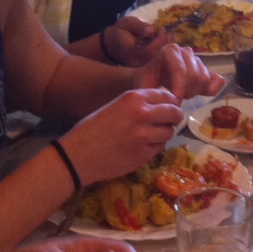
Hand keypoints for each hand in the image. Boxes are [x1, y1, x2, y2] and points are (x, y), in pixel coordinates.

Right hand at [64, 87, 182, 184]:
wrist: (78, 155)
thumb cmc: (91, 128)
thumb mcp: (115, 106)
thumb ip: (137, 104)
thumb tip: (163, 106)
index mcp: (133, 98)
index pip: (166, 96)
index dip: (169, 103)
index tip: (169, 107)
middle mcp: (142, 114)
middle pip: (174, 113)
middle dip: (174, 117)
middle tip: (170, 121)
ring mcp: (144, 136)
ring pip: (169, 132)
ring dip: (164, 133)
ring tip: (152, 135)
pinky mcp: (144, 155)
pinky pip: (160, 147)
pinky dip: (155, 146)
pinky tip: (142, 146)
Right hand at [103, 15, 169, 66]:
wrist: (112, 45)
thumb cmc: (121, 31)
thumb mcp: (127, 23)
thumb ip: (139, 26)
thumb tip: (152, 30)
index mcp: (130, 52)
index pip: (149, 50)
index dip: (159, 39)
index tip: (162, 29)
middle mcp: (136, 62)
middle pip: (157, 57)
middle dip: (167, 44)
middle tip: (171, 32)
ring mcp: (141, 67)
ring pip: (160, 60)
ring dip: (168, 48)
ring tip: (171, 36)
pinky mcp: (146, 67)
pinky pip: (159, 61)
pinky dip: (166, 51)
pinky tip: (169, 43)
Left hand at [134, 42, 224, 100]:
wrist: (149, 78)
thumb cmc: (144, 82)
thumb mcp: (142, 85)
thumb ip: (150, 92)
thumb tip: (169, 100)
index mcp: (170, 50)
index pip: (180, 69)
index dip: (180, 88)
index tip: (175, 103)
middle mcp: (185, 51)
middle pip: (194, 74)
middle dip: (187, 91)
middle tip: (176, 101)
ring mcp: (196, 59)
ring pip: (204, 78)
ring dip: (195, 92)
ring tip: (182, 97)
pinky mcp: (204, 69)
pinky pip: (216, 80)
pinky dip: (211, 89)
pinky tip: (200, 94)